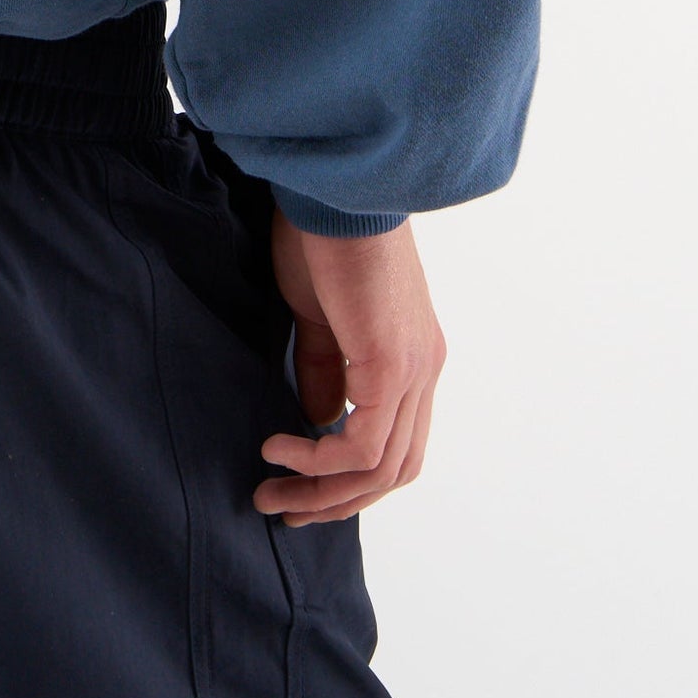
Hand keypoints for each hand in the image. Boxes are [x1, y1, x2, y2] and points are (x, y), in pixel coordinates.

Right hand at [253, 210, 446, 527]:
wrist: (334, 188)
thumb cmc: (323, 234)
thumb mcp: (320, 313)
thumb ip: (325, 367)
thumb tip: (318, 421)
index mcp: (413, 355)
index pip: (395, 441)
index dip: (351, 478)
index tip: (299, 486)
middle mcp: (425, 369)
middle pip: (394, 470)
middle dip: (335, 501)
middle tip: (283, 509)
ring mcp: (415, 369)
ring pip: (381, 467)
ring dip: (324, 491)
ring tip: (273, 491)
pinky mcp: (392, 364)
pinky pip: (362, 442)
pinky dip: (319, 457)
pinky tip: (279, 446)